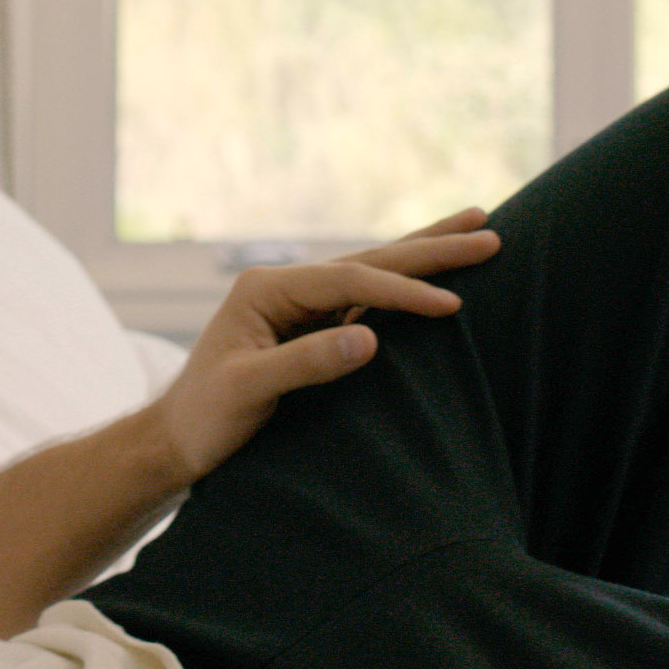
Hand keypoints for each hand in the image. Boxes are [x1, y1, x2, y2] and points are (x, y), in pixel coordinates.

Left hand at [146, 208, 500, 482]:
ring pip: (374, 270)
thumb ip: (305, 363)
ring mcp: (300, 303)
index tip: (451, 305)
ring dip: (425, 254)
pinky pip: (368, 298)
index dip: (403, 291)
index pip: (349, 280)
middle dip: (431, 248)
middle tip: (490, 232)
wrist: (178, 439)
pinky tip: (434, 274)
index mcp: (266, 288)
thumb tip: (370, 338)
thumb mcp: (247, 391)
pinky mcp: (312, 325)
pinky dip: (406, 284)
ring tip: (475, 230)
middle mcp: (285, 285)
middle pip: (370, 259)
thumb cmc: (205, 416)